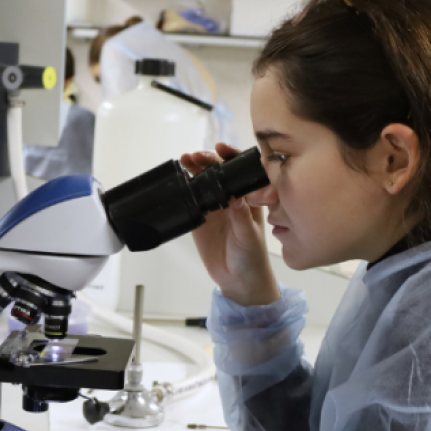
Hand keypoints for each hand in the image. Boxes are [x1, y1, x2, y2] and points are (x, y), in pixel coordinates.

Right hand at [181, 143, 279, 306]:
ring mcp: (214, 208)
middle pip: (218, 172)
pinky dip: (184, 189)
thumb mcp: (249, 236)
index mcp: (248, 198)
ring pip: (203, 182)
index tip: (221, 150)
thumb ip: (241, 216)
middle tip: (196, 157)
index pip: (240, 171)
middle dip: (207, 161)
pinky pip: (190, 199)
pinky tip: (178, 182)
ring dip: (194, 170)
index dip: (231, 157)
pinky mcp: (199, 219)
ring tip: (185, 161)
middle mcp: (231, 198)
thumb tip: (234, 196)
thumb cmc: (252, 257)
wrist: (238, 280)